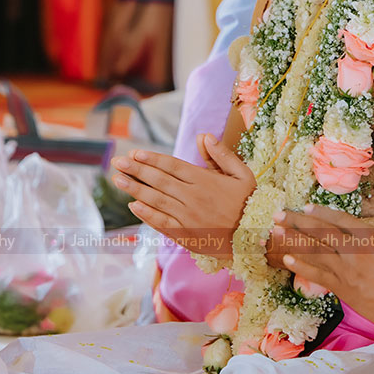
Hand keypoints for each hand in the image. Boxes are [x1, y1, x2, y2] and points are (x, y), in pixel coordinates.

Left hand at [111, 134, 256, 256]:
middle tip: (117, 161)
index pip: (173, 166)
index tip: (135, 153)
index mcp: (206, 181)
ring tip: (117, 179)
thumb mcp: (243, 174)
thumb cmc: (249, 203)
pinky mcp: (186, 235)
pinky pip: (163, 223)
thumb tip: (203, 136)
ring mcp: (188, 218)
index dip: (152, 159)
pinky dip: (147, 215)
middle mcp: (193, 198)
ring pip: (157, 201)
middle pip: (159, 181)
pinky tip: (133, 206)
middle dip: (136, 170)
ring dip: (135, 189)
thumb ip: (222, 155)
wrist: (256, 238)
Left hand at [273, 205, 373, 332]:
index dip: (322, 212)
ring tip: (277, 231)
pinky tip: (286, 259)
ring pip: (315, 250)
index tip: (307, 206)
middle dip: (298, 221)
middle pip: (321, 230)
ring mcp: (347, 268)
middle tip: (279, 214)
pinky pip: (317, 274)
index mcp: (370, 235)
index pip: (340, 219)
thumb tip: (356, 239)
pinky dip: (301, 265)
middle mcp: (355, 248)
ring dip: (294, 239)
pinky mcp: (343, 288)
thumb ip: (372, 242)